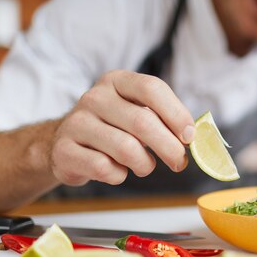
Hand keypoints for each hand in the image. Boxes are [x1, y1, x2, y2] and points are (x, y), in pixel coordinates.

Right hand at [49, 70, 194, 185]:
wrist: (64, 143)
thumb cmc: (112, 128)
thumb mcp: (135, 112)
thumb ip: (163, 119)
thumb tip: (193, 136)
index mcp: (116, 81)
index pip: (152, 89)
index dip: (176, 114)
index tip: (189, 136)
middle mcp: (94, 97)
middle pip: (143, 122)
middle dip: (169, 147)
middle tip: (179, 162)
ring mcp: (76, 123)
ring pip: (126, 148)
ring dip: (145, 164)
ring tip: (144, 165)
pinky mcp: (64, 151)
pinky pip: (105, 168)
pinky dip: (119, 175)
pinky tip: (116, 170)